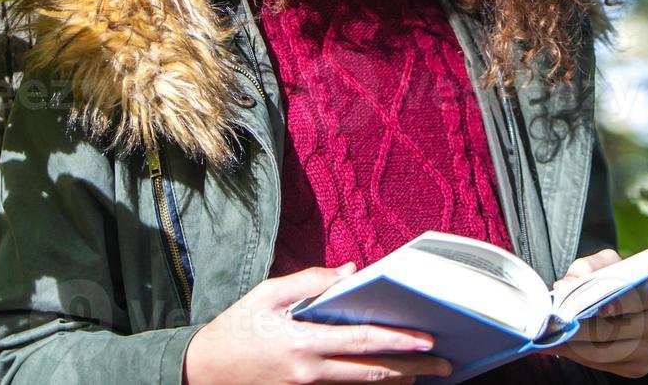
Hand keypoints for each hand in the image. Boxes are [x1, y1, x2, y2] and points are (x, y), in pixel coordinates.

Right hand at [181, 262, 454, 383]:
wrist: (202, 372)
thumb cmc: (236, 327)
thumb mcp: (267, 294)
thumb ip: (310, 282)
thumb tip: (351, 272)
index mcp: (302, 342)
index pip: (360, 342)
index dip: (397, 341)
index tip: (427, 339)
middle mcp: (309, 372)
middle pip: (371, 373)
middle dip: (412, 368)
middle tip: (445, 363)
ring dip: (398, 379)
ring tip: (428, 372)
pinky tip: (392, 378)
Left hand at [543, 248, 647, 378]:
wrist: (633, 310)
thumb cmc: (616, 283)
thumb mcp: (605, 265)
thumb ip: (587, 268)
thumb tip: (565, 285)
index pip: (635, 297)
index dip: (615, 303)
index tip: (595, 308)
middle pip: (616, 328)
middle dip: (582, 327)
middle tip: (557, 324)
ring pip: (608, 351)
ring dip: (576, 345)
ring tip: (553, 337)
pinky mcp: (639, 367)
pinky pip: (606, 365)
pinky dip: (580, 356)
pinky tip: (563, 347)